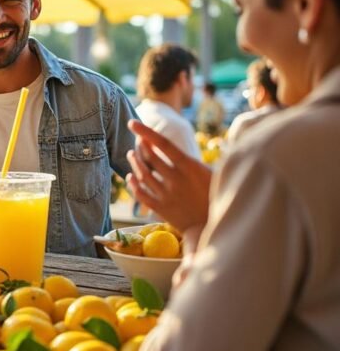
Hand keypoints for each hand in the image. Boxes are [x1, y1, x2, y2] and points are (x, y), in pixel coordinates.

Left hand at [126, 120, 211, 236]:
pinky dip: (133, 183)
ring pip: (142, 174)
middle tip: (137, 139)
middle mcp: (175, 179)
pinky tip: (130, 177)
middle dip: (140, 145)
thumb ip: (195, 161)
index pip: (164, 144)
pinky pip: (141, 194)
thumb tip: (188, 144)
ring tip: (130, 154)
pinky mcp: (160, 208)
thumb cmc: (219, 197)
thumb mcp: (214, 174)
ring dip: (134, 162)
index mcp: (190, 167)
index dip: (146, 132)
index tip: (133, 123)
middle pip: (150, 157)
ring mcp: (166, 195)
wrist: (216, 227)